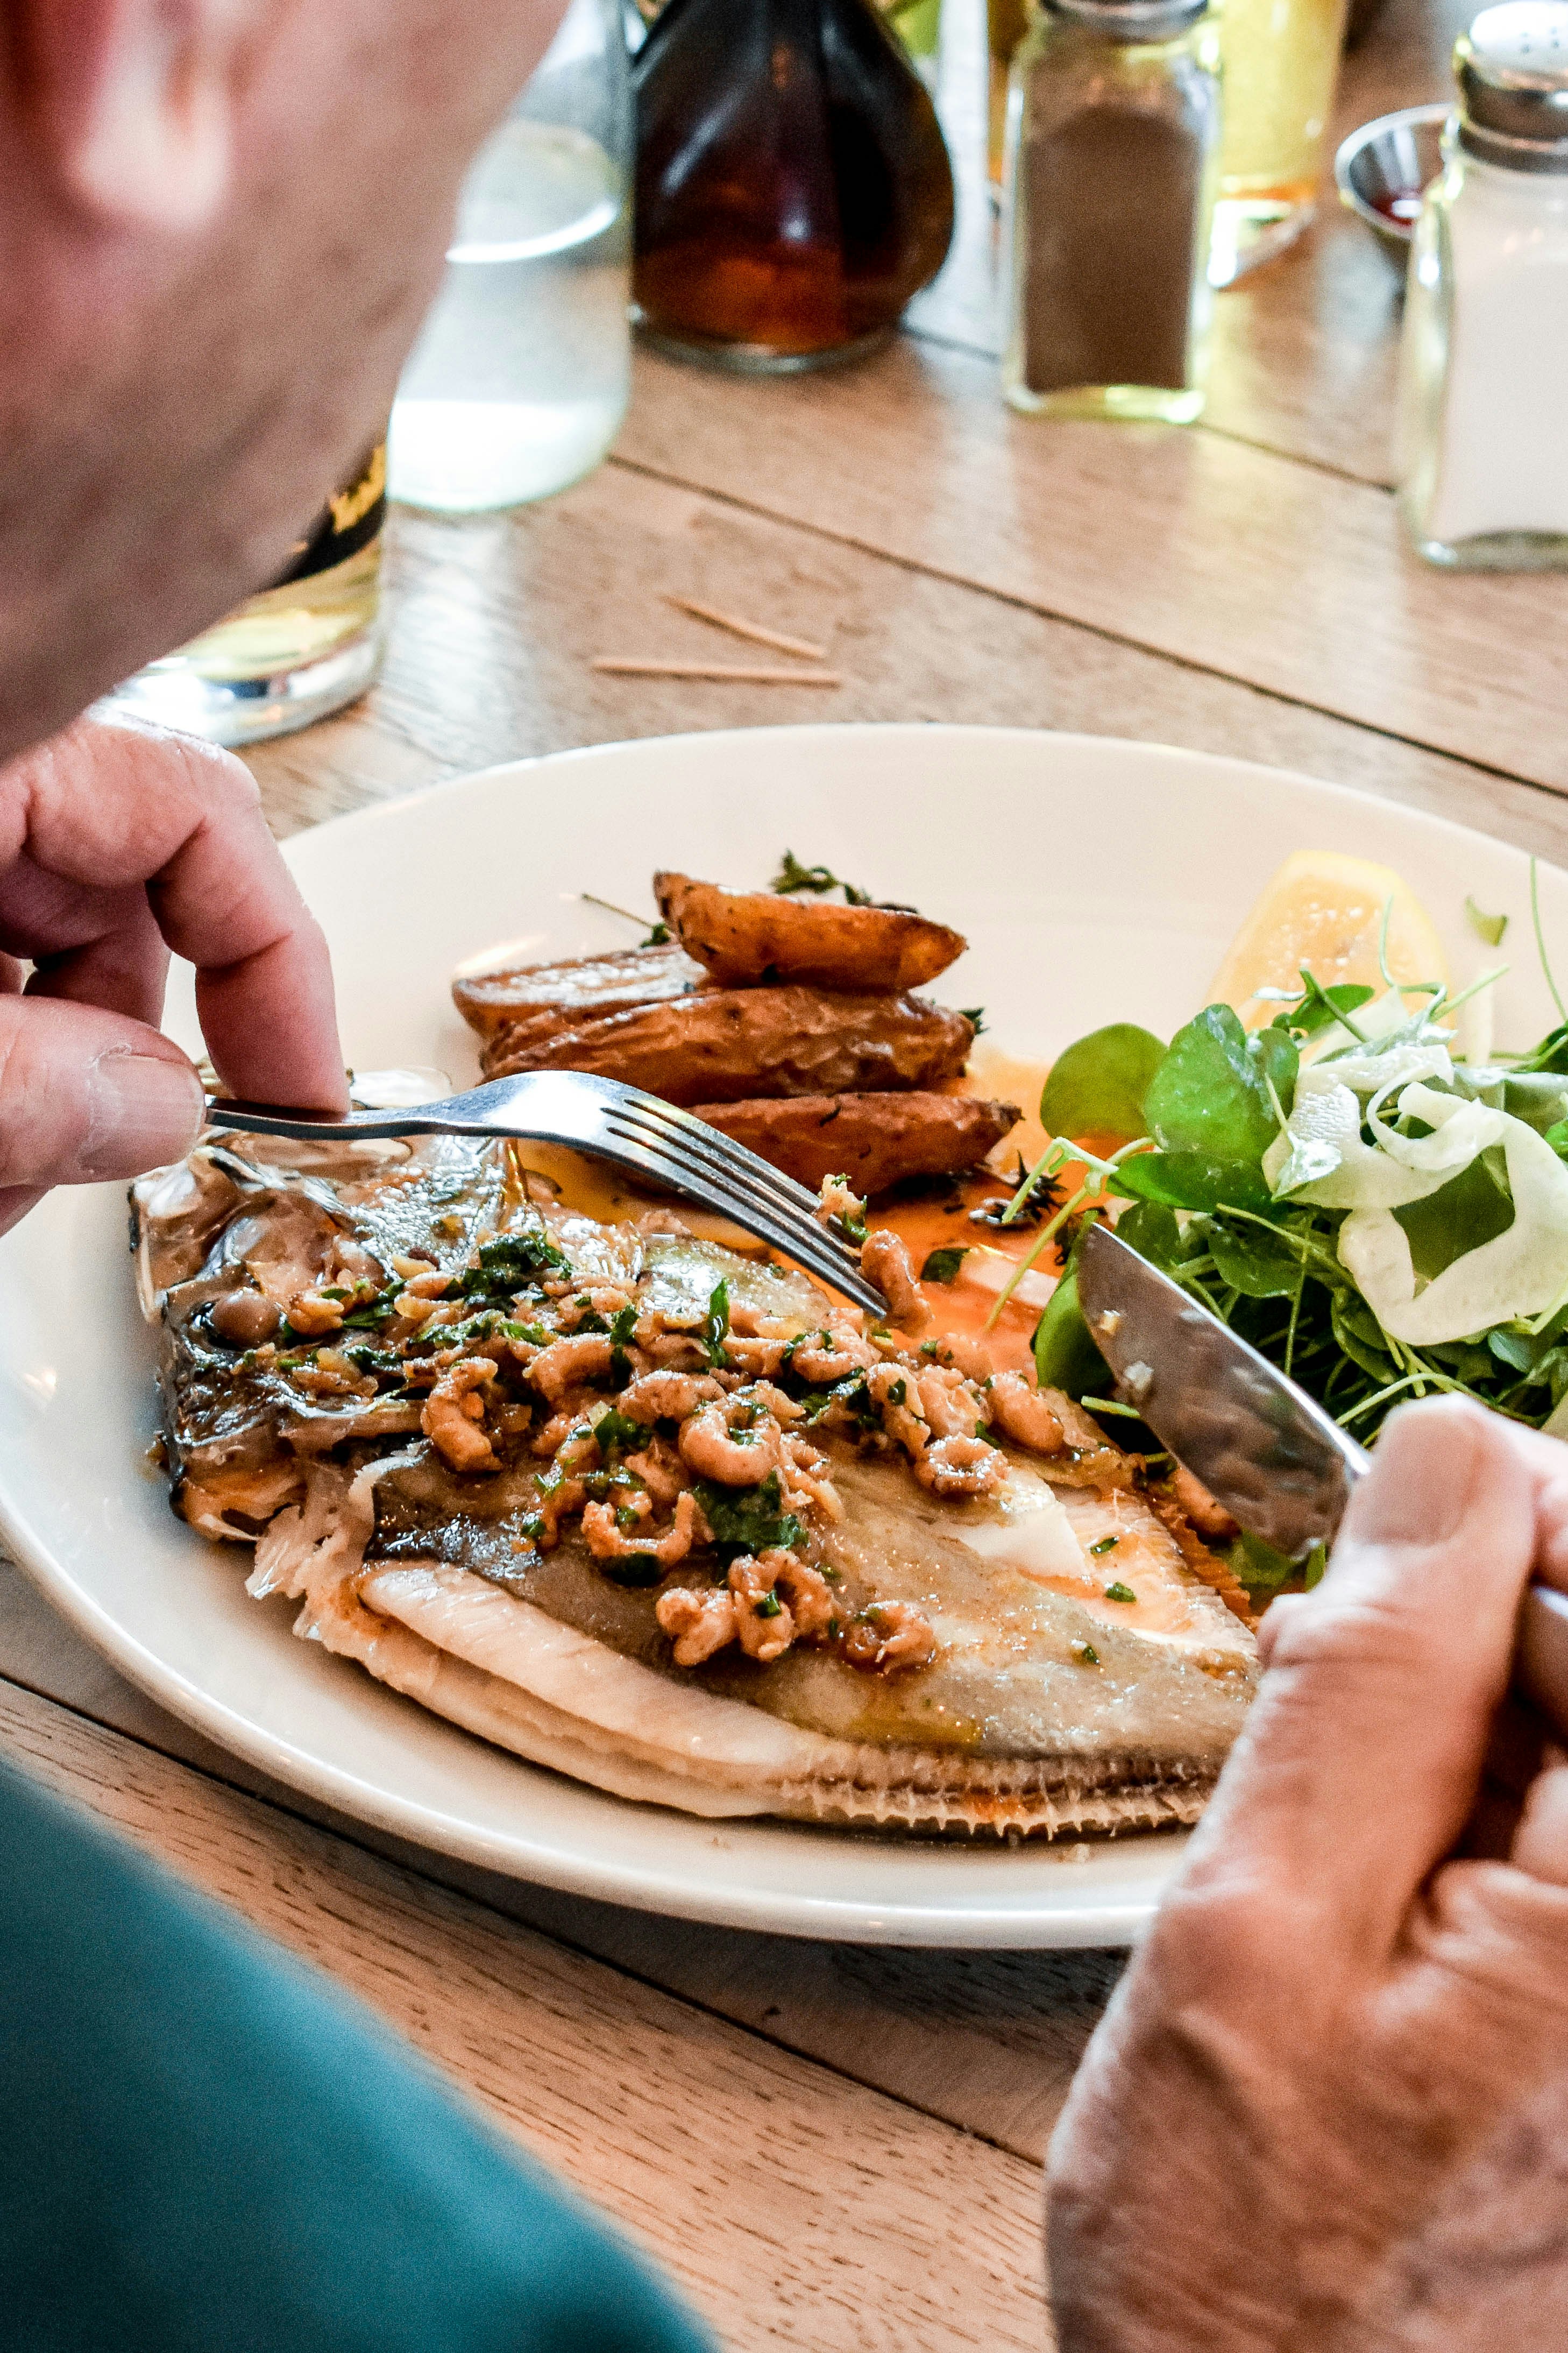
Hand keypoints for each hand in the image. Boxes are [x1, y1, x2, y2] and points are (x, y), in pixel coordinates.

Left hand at [0, 713, 344, 1232]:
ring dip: (46, 1085)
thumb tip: (157, 1112)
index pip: (198, 813)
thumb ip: (27, 1076)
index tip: (298, 1098)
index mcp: (5, 744)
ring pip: (36, 960)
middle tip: (89, 1165)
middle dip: (123, 1058)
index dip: (276, 962)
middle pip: (119, 907)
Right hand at [1048, 1397, 1567, 2350]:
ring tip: (1349, 1828)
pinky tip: (1410, 1883)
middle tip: (1325, 1700)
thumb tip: (1446, 1453)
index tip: (1388, 1539)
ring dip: (1474, 1729)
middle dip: (1478, 1628)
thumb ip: (1372, 1684)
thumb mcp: (1263, 1934)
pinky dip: (1500, 1817)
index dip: (1513, 1513)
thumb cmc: (1260, 2276)